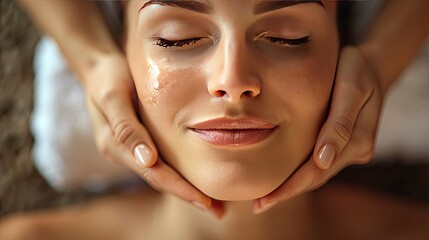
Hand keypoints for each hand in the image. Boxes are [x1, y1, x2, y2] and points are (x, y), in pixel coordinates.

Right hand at [83, 53, 222, 216]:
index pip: (154, 174)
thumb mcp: (113, 95)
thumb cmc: (108, 77)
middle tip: (219, 211)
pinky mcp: (140, 141)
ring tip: (214, 203)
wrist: (98, 67)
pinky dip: (180, 172)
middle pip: (160, 180)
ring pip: (162, 174)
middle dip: (189, 196)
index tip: (205, 202)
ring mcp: (132, 149)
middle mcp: (125, 153)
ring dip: (186, 189)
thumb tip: (147, 159)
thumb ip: (127, 127)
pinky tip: (196, 178)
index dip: (180, 188)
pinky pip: (162, 161)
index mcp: (117, 146)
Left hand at [253, 46, 382, 213]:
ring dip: (294, 185)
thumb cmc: (357, 70)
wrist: (372, 62)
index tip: (268, 199)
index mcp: (359, 140)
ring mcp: (351, 148)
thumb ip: (340, 124)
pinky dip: (301, 171)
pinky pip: (320, 162)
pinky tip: (283, 175)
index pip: (319, 171)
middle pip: (317, 177)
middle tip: (259, 205)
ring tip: (266, 197)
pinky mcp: (345, 143)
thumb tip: (323, 161)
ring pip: (319, 173)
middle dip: (288, 191)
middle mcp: (356, 150)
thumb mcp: (351, 89)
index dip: (292, 186)